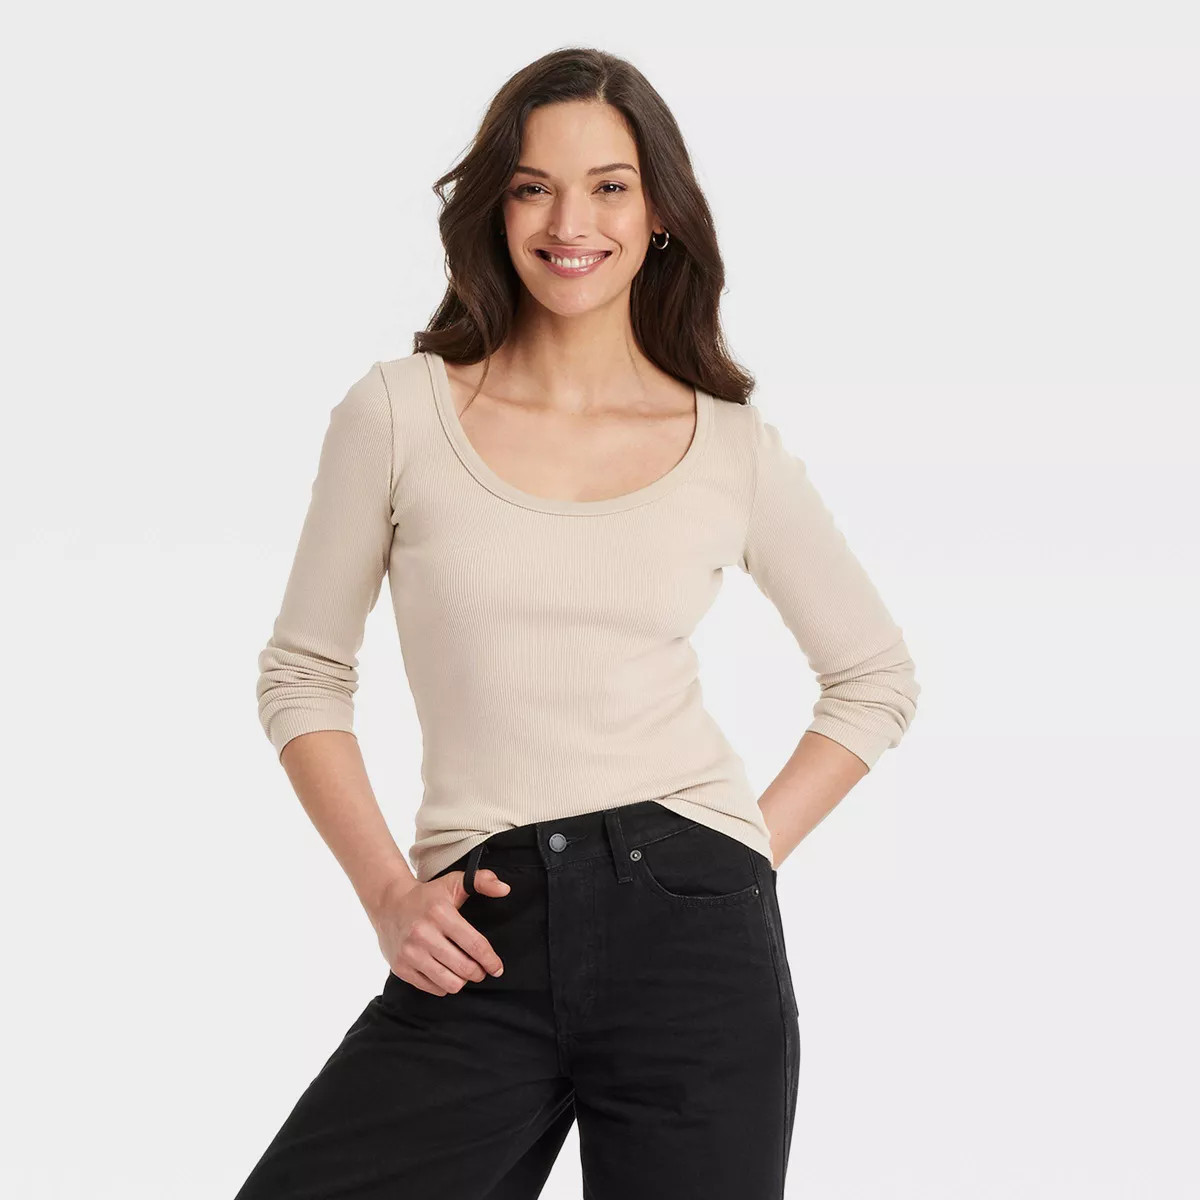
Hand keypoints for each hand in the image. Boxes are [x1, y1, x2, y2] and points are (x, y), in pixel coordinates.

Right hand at [371, 868, 509, 995]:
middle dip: (478, 973)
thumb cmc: (428, 896)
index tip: (498, 968)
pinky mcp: (400, 967)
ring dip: (462, 981)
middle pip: (464, 968)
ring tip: (463, 972)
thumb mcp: (454, 882)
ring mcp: (410, 952)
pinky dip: (443, 985)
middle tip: (480, 970)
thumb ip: (482, 881)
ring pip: (449, 983)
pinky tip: (445, 973)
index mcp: (441, 914)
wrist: (388, 904)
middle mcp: (423, 934)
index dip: (490, 960)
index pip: (475, 945)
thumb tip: (505, 889)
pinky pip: (432, 988)